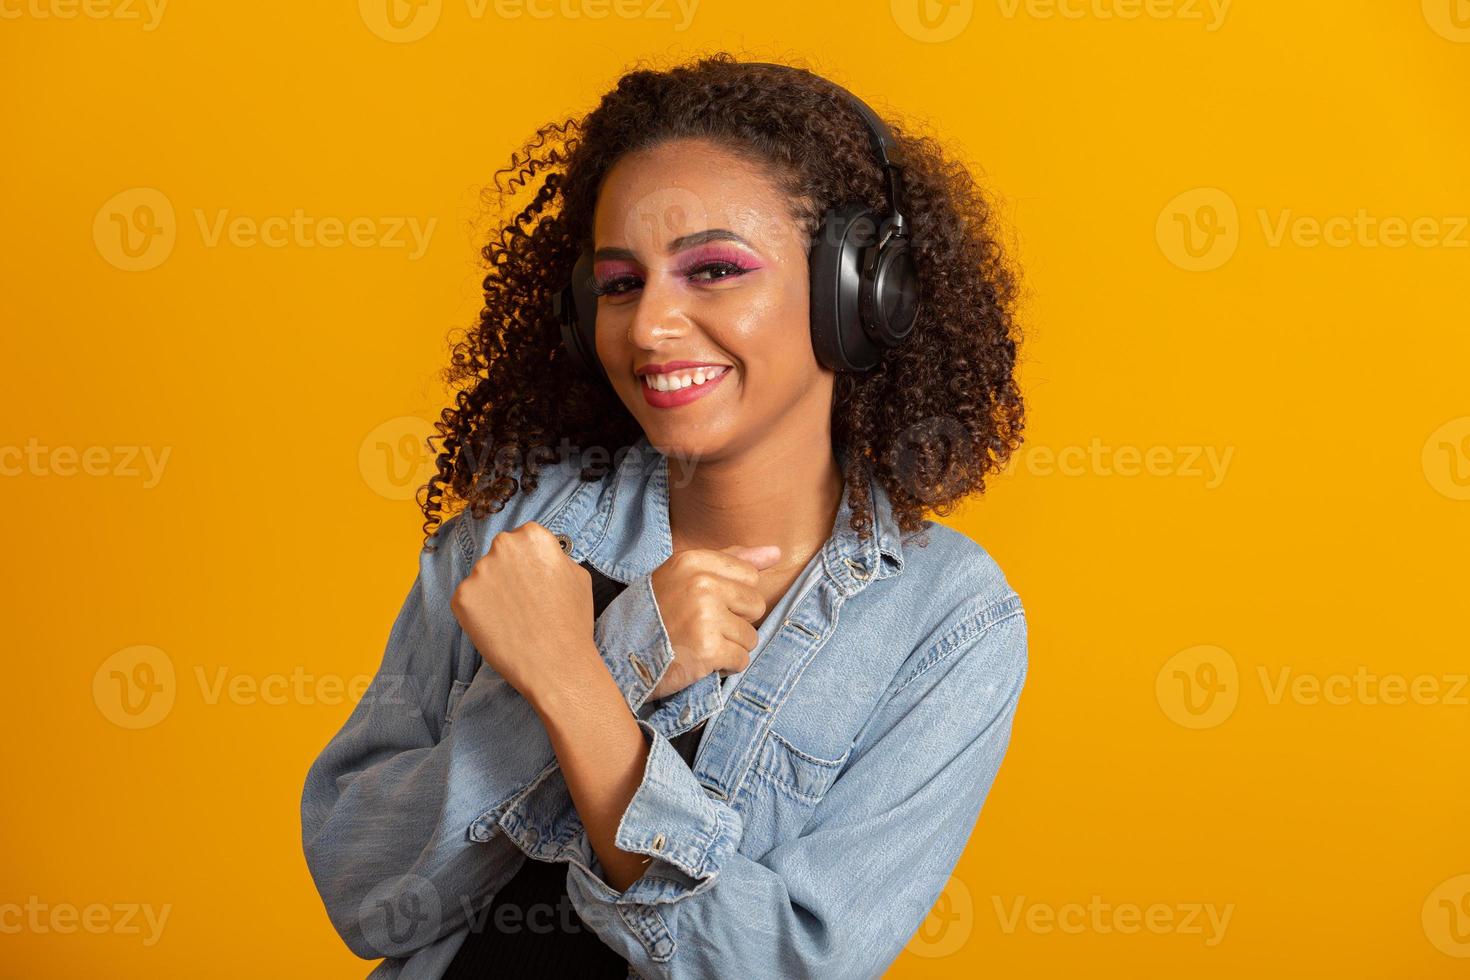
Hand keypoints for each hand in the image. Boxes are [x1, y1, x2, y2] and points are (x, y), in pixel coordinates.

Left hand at [449, 521, 597, 702]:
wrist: (556, 664)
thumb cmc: (572, 622)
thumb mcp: (578, 576)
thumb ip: (555, 557)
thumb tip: (539, 558)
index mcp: (532, 536)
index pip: (523, 539)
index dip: (529, 562)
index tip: (534, 581)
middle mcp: (503, 546)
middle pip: (500, 554)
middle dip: (507, 573)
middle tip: (522, 601)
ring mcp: (479, 571)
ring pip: (483, 578)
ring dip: (493, 593)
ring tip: (513, 619)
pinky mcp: (462, 597)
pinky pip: (469, 600)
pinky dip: (479, 613)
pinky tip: (499, 628)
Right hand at [647, 544, 781, 699]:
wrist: (619, 656)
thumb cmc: (655, 614)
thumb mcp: (684, 576)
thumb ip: (731, 560)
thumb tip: (775, 553)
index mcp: (693, 561)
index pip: (748, 574)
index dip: (732, 595)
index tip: (707, 603)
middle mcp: (701, 583)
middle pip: (755, 604)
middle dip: (736, 621)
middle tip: (703, 627)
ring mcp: (704, 615)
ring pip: (751, 635)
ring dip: (730, 646)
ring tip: (700, 644)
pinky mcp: (708, 648)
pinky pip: (741, 659)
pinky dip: (726, 666)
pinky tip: (702, 661)